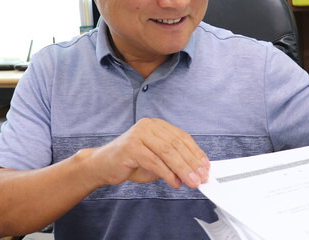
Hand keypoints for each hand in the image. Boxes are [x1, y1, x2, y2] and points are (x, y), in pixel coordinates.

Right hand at [85, 118, 209, 188]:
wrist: (102, 165)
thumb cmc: (130, 162)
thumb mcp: (156, 160)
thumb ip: (173, 162)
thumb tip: (194, 172)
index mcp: (157, 125)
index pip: (182, 137)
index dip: (195, 152)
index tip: (205, 166)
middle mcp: (148, 126)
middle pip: (176, 144)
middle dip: (191, 162)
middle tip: (201, 177)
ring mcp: (138, 134)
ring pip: (168, 152)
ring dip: (183, 169)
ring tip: (192, 181)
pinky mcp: (131, 147)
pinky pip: (154, 161)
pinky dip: (167, 173)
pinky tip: (175, 182)